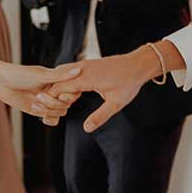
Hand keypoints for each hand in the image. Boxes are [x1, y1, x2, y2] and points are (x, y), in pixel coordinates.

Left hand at [0, 62, 79, 122]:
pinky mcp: (38, 110)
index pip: (73, 91)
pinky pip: (51, 119)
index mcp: (57, 80)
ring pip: (59, 112)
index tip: (57, 92)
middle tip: (39, 96)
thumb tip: (79, 69)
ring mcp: (46, 101)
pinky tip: (37, 112)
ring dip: (48, 110)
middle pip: (66, 104)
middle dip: (53, 103)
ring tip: (34, 102)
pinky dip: (47, 119)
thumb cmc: (18, 73)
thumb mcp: (40, 75)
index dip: (68, 95)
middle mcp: (54, 91)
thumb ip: (60, 76)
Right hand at [52, 43, 174, 129]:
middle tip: (59, 106)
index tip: (57, 109)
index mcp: (86, 78)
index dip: (53, 99)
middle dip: (53, 93)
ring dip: (59, 86)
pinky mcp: (87, 64)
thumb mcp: (115, 104)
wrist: (138, 64)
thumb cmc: (128, 82)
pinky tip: (73, 91)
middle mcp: (82, 69)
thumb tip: (87, 128)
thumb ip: (100, 116)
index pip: (58, 87)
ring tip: (65, 100)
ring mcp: (84, 64)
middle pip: (56, 79)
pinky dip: (66, 80)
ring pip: (61, 73)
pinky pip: (69, 71)